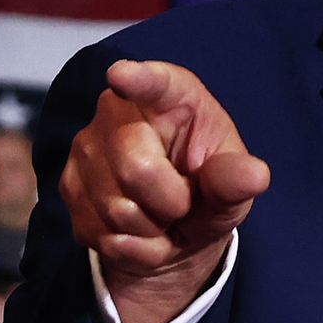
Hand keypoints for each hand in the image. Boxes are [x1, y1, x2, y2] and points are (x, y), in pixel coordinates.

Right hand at [65, 59, 270, 322]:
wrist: (170, 231)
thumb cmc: (206, 192)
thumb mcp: (231, 189)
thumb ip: (235, 181)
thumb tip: (254, 175)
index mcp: (172, 97)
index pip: (157, 84)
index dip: (140, 79)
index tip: (121, 74)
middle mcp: (119, 111)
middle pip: (136, 168)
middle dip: (169, 203)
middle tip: (183, 205)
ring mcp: (87, 147)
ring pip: (115, 208)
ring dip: (149, 231)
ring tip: (161, 219)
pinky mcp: (67, 185)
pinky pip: (99, 232)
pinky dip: (129, 247)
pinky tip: (138, 232)